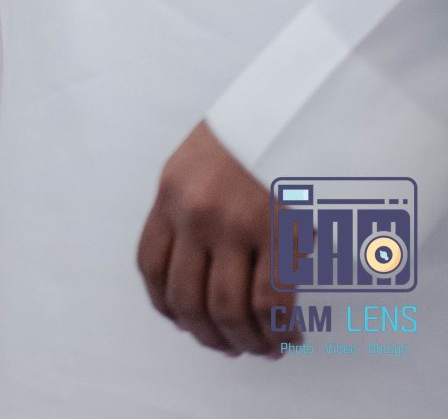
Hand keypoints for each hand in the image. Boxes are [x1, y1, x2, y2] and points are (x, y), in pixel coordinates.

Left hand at [137, 123, 299, 358]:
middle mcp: (196, 213)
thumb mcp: (201, 159)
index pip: (151, 267)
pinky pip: (271, 304)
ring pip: (228, 311)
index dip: (167, 307)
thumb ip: (192, 206)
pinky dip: (280, 332)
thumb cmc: (252, 129)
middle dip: (207, 335)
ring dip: (246, 342)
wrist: (295, 99)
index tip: (185, 323)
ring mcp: (236, 225)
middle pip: (187, 299)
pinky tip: (291, 336)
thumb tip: (201, 269)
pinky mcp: (279, 234)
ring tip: (263, 348)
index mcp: (171, 192)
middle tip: (228, 346)